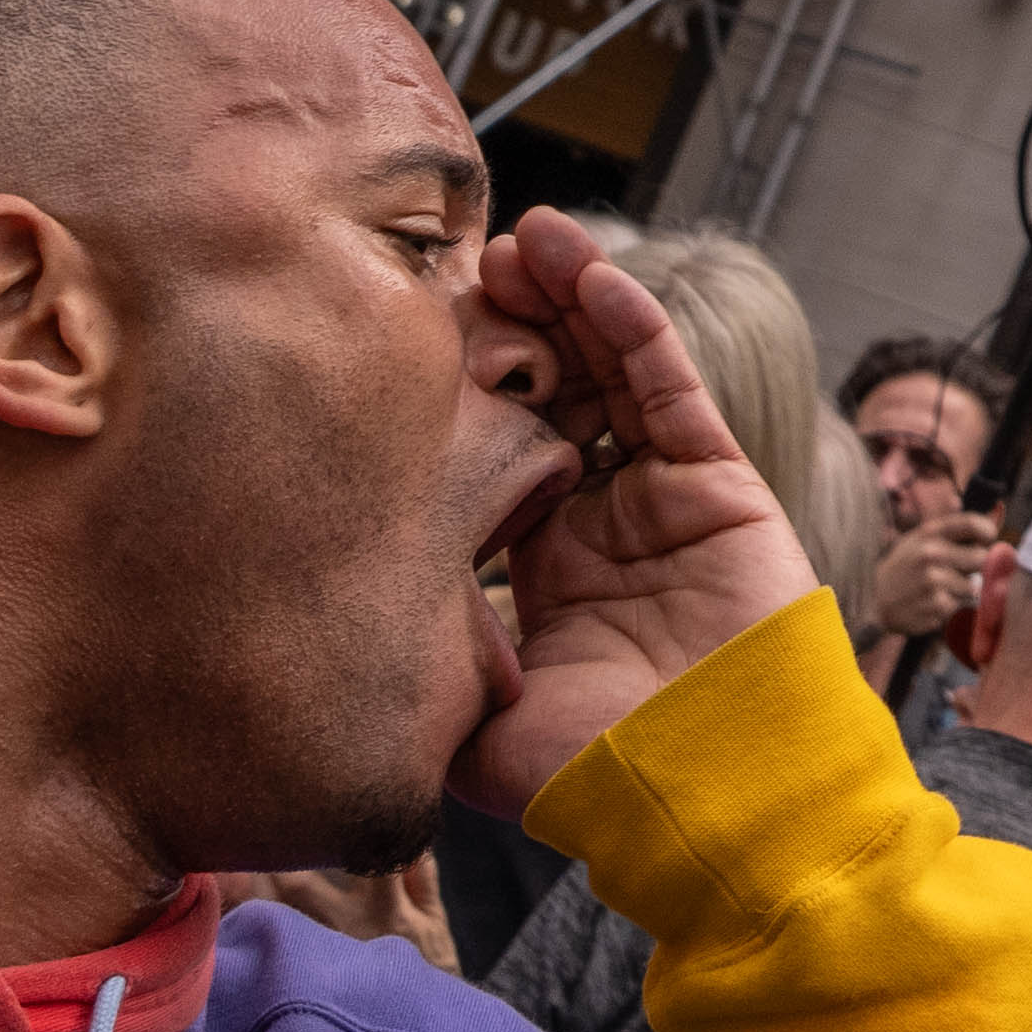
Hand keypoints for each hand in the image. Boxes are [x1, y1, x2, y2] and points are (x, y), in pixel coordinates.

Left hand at [457, 202, 819, 815]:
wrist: (704, 796)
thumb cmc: (593, 775)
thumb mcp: (466, 730)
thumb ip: (416, 681)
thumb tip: (316, 658)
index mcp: (539, 571)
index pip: (490, 450)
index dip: (453, 392)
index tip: (398, 335)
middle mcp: (598, 522)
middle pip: (548, 392)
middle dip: (505, 326)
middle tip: (454, 263)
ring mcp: (659, 497)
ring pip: (607, 372)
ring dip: (566, 300)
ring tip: (521, 235)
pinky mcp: (715, 483)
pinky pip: (667, 386)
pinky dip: (631, 325)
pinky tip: (587, 274)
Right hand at [866, 496, 1004, 653]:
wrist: (874, 600)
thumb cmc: (907, 565)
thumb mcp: (925, 538)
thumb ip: (961, 526)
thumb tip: (1000, 508)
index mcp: (930, 532)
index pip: (973, 524)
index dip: (988, 533)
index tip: (986, 541)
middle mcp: (932, 554)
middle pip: (982, 558)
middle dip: (977, 566)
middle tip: (960, 570)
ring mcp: (933, 582)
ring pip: (974, 586)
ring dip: (963, 591)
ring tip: (941, 589)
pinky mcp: (935, 607)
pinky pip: (961, 606)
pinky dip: (952, 607)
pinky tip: (932, 603)